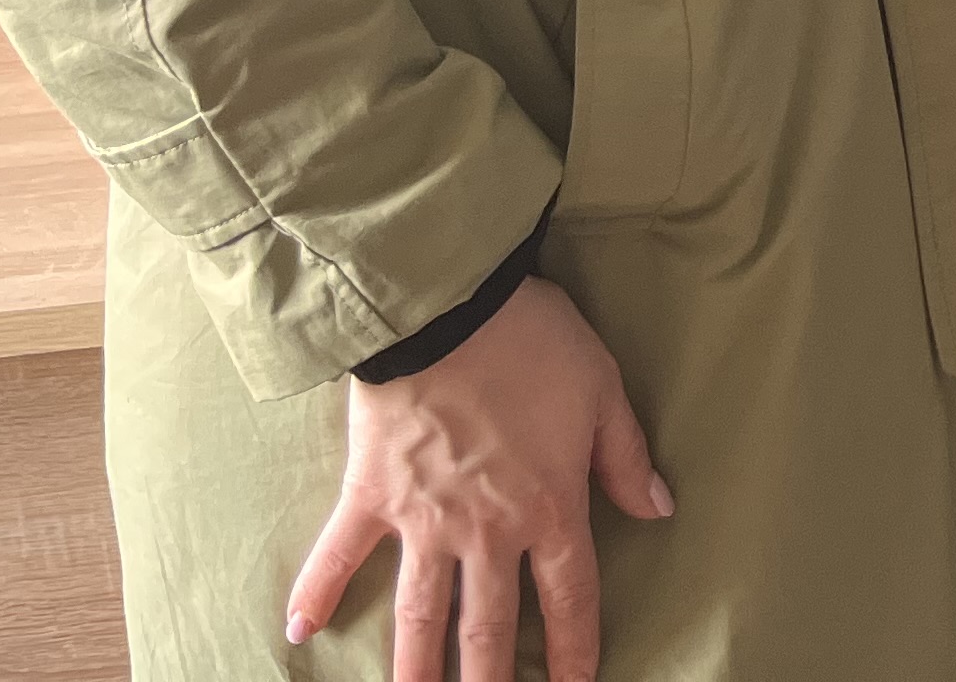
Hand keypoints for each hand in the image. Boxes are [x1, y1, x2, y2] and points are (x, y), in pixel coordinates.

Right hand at [283, 274, 670, 681]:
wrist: (448, 308)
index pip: (570, 596)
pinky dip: (315, 592)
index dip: (576, 649)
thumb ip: (625, 457)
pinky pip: (338, 555)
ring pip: (420, 616)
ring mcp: (423, 520)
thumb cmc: (534, 342)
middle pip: (489, 628)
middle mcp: (486, 531)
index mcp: (549, 506)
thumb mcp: (602, 390)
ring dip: (415, 671)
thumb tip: (659, 509)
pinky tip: (296, 633)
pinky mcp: (370, 496)